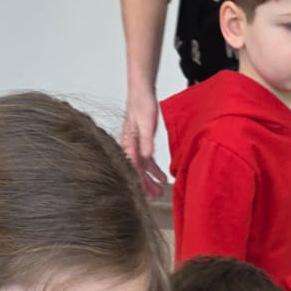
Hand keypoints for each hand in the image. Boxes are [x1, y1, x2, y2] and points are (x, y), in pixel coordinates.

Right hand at [120, 83, 168, 200]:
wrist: (141, 92)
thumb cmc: (141, 104)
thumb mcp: (146, 123)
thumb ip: (146, 141)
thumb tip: (146, 158)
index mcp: (128, 144)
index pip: (133, 168)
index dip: (139, 182)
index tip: (145, 194)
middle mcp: (129, 148)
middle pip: (136, 171)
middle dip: (145, 186)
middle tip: (154, 198)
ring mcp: (135, 146)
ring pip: (142, 169)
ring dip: (150, 181)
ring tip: (159, 193)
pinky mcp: (142, 143)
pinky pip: (147, 161)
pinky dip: (154, 170)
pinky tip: (162, 178)